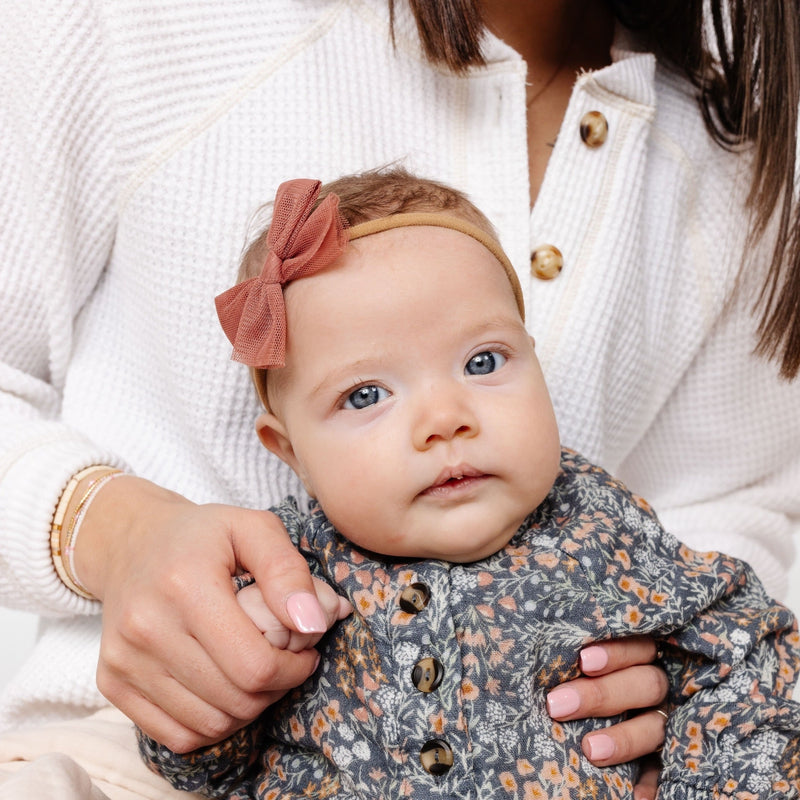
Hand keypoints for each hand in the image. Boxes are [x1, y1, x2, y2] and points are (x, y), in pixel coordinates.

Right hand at [74, 476, 342, 752]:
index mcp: (185, 584)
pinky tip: (226, 688)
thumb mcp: (253, 527)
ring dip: (248, 708)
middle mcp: (147, 627)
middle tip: (286, 661)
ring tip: (258, 671)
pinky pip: (177, 736)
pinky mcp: (112, 683)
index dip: (293, 669)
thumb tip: (314, 623)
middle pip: (235, 699)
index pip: (254, 664)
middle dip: (276, 688)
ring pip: (209, 724)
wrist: (131, 543)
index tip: (306, 651)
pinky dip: (213, 723)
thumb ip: (288, 571)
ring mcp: (124, 660)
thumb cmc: (203, 535)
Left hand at [546, 637, 667, 799]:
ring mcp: (664, 721)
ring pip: (655, 727)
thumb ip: (574, 659)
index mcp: (640, 656)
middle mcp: (655, 687)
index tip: (582, 660)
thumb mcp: (579, 664)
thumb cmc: (571, 676)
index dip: (616, 653)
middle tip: (557, 706)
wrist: (592, 723)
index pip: (638, 646)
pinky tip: (635, 797)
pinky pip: (664, 772)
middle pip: (646, 684)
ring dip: (624, 739)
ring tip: (590, 750)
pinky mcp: (667, 757)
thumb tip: (524, 639)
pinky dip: (651, 785)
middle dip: (602, 695)